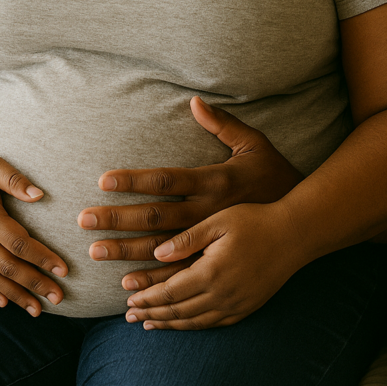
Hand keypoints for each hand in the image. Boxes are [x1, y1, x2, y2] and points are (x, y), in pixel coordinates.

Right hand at [0, 150, 67, 315]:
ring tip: (38, 310)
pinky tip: (6, 303)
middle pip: (9, 267)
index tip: (63, 269)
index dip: (42, 258)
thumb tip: (40, 195)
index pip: (19, 244)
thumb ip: (15, 179)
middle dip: (35, 284)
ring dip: (17, 296)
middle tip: (59, 297)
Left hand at [77, 97, 302, 291]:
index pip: (166, 180)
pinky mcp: (216, 263)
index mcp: (215, 181)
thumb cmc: (275, 174)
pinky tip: (128, 286)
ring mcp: (212, 242)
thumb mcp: (254, 144)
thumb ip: (223, 124)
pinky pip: (179, 275)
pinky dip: (153, 281)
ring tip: (95, 251)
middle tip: (83, 220)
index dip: (133, 180)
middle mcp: (209, 213)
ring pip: (161, 250)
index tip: (102, 180)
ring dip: (126, 252)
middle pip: (155, 217)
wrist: (303, 220)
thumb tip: (194, 100)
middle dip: (117, 219)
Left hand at [124, 201, 302, 329]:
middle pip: (178, 312)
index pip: (169, 292)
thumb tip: (157, 254)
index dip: (147, 297)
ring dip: (169, 324)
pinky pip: (213, 324)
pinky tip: (182, 324)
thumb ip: (188, 238)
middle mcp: (222, 295)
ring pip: (194, 322)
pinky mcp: (247, 308)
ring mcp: (236, 305)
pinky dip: (193, 326)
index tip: (128, 298)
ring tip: (148, 324)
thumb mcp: (219, 221)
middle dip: (151, 314)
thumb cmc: (255, 220)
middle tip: (130, 316)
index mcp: (211, 272)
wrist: (294, 235)